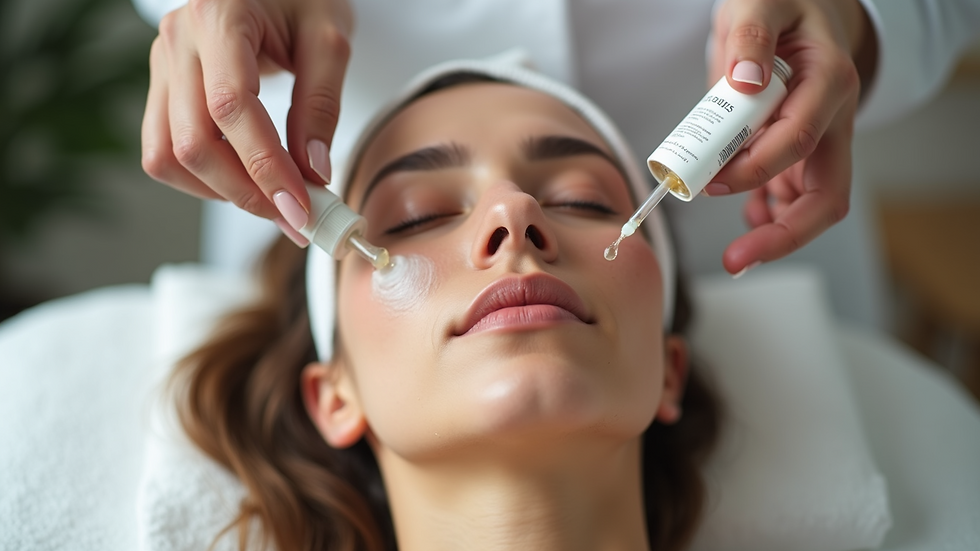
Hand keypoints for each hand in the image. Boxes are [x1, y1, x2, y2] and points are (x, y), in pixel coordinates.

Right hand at [140, 0, 353, 243]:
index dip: (265, 165)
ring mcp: (161, 65)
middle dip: (248, 192)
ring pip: (169, 156)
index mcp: (219, 18)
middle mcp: (178, 41)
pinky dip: (202, 181)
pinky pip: (163, 152)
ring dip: (222, 192)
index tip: (300, 205)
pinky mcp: (161, 88)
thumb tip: (313, 171)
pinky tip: (244, 183)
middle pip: (194, 142)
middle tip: (297, 217)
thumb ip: (322, 104)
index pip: (231, 108)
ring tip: (273, 202)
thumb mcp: (329, 40)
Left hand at [706, 0, 875, 273]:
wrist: (800, 8)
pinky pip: (794, 195)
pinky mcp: (803, 152)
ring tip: (737, 250)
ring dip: (777, 231)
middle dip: (784, 235)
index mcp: (828, 81)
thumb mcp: (758, 4)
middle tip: (737, 260)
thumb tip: (745, 82)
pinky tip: (747, 217)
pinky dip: (770, 214)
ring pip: (813, 203)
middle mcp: (833, 119)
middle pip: (826, 194)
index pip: (797, 141)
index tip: (710, 183)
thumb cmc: (780, 6)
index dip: (754, 169)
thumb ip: (751, 37)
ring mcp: (822, 140)